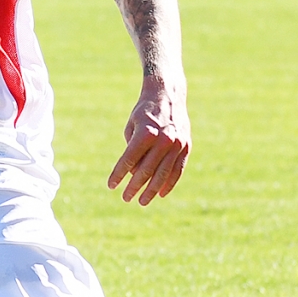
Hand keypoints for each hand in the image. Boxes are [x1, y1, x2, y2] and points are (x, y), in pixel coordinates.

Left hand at [109, 79, 189, 204]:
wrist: (168, 95)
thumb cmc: (144, 112)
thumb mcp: (132, 127)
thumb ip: (132, 150)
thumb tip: (134, 174)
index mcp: (146, 133)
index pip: (129, 160)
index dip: (118, 175)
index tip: (111, 186)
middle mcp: (163, 140)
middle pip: (146, 171)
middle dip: (134, 187)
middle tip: (125, 198)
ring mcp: (177, 144)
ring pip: (163, 174)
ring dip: (151, 190)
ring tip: (142, 201)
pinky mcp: (186, 147)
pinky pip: (177, 170)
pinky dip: (169, 183)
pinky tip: (160, 194)